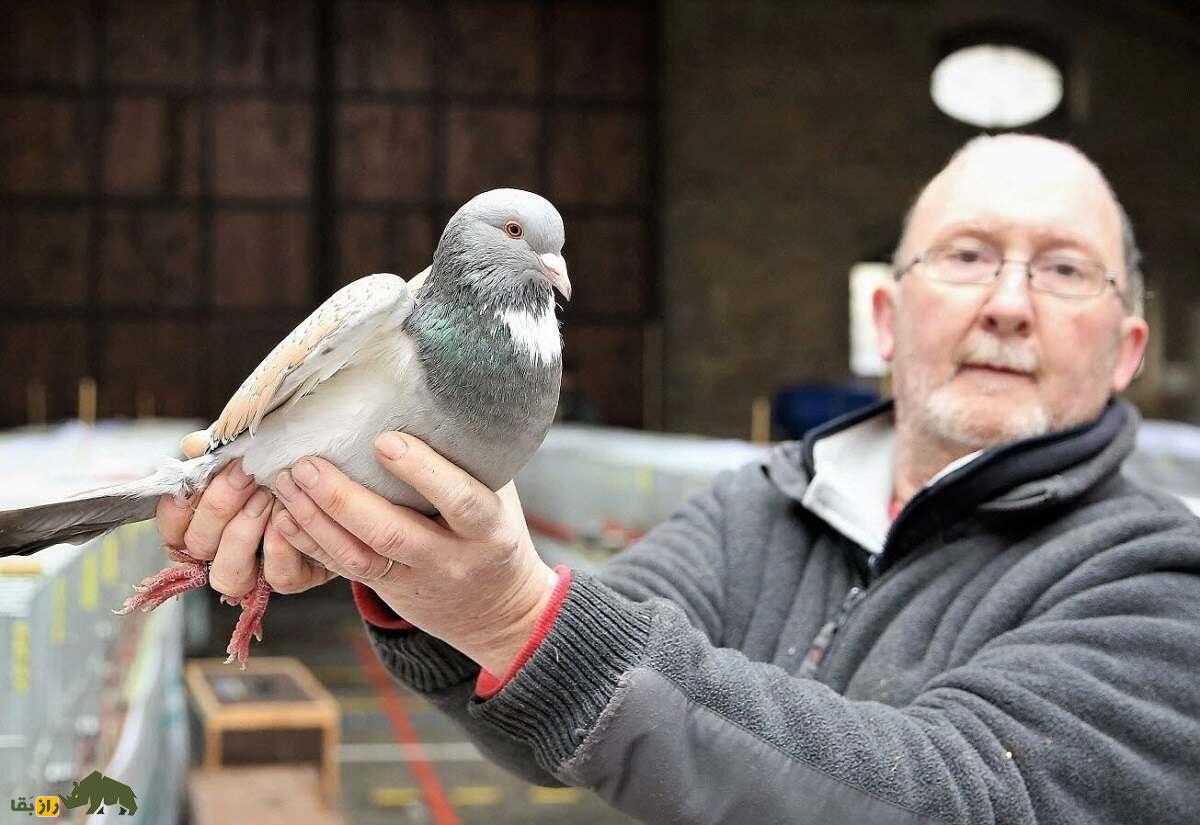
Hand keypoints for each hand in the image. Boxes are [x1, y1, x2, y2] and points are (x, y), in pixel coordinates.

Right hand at [154, 432, 336, 598]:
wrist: (342, 479)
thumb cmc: (284, 462)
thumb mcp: (251, 448)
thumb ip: (220, 448)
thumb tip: (193, 446)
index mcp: (205, 524)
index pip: (172, 530)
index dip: (177, 509)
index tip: (199, 477)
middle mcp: (224, 553)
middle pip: (198, 547)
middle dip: (219, 506)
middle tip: (246, 474)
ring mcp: (258, 571)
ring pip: (229, 575)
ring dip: (244, 532)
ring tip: (267, 495)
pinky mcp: (295, 578)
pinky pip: (279, 578)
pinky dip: (281, 547)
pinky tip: (289, 516)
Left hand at [271, 432, 557, 675]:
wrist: (496, 608)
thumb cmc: (495, 531)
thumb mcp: (500, 496)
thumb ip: (471, 460)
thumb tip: (436, 396)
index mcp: (488, 529)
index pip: (460, 500)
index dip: (422, 472)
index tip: (383, 440)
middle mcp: (451, 558)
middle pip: (391, 534)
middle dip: (343, 499)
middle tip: (307, 463)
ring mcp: (416, 579)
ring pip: (358, 558)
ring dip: (316, 520)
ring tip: (286, 482)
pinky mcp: (387, 589)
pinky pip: (343, 570)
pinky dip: (310, 543)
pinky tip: (285, 516)